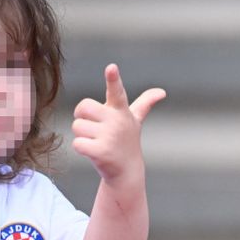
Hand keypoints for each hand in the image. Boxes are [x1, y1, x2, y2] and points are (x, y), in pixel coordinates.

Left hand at [72, 64, 166, 182]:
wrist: (127, 172)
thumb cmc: (127, 141)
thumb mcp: (135, 120)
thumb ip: (145, 103)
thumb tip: (162, 92)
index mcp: (122, 111)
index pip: (117, 91)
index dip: (114, 79)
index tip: (111, 68)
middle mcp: (117, 121)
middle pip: (82, 107)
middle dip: (83, 118)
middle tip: (96, 129)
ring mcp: (110, 137)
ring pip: (77, 126)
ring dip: (83, 136)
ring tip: (98, 143)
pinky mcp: (101, 151)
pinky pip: (77, 143)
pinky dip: (81, 148)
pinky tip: (94, 153)